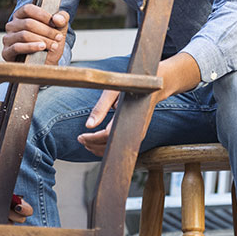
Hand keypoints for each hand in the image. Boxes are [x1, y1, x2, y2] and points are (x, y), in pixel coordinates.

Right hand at [1, 4, 68, 63]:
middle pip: (28, 23)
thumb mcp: (58, 29)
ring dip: (42, 40)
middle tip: (58, 37)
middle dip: (46, 30)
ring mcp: (7, 39)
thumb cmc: (48, 43)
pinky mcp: (7, 52)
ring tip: (54, 45)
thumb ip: (61, 19)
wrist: (44, 64)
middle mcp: (11, 25)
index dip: (42, 15)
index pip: (28, 9)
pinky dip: (31, 47)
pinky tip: (42, 47)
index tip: (55, 23)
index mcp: (20, 16)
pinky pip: (17, 47)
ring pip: (24, 35)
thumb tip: (58, 19)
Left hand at [76, 53, 203, 156]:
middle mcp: (135, 129)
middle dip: (93, 145)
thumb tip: (88, 125)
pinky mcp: (138, 135)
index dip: (92, 138)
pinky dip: (108, 147)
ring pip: (116, 149)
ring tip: (86, 142)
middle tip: (80, 139)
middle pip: (111, 146)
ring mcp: (138, 134)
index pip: (107, 135)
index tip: (80, 136)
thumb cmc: (133, 86)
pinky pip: (122, 145)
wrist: (155, 86)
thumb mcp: (113, 92)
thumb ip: (100, 108)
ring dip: (100, 149)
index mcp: (128, 117)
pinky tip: (97, 142)